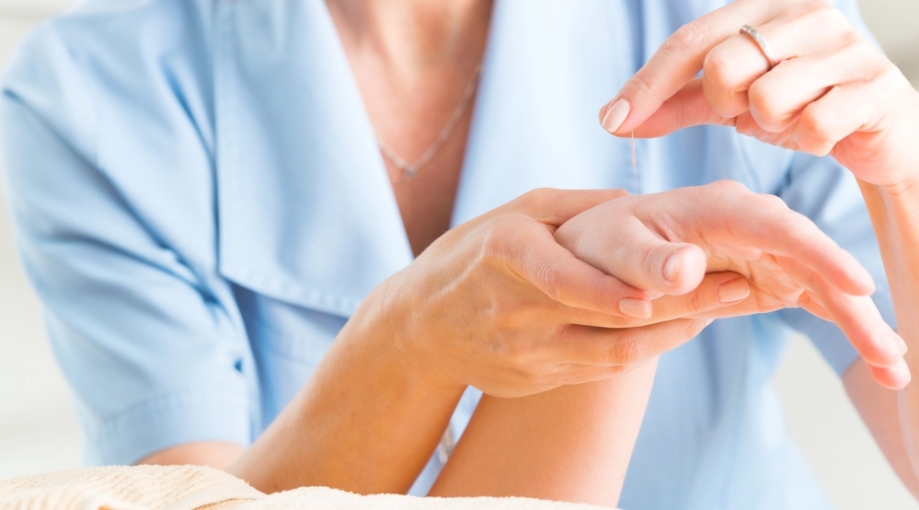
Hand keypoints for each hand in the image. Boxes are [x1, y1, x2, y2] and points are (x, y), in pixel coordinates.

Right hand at [370, 189, 750, 398]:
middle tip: (736, 284)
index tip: (681, 275)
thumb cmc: (473, 255)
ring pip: (612, 352)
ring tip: (721, 305)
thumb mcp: (513, 212)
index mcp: (504, 254)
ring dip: (672, 330)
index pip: (564, 276)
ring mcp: (523, 353)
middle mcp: (512, 308)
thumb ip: (575, 205)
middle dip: (678, 302)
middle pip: (605, 316)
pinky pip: (601, 369)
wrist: (421, 328)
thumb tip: (639, 202)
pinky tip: (679, 327)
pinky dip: (646, 349)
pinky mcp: (535, 381)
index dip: (620, 284)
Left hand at [555, 181, 909, 388]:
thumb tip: (688, 267)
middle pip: (814, 259)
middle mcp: (751, 224)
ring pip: (823, 284)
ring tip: (894, 369)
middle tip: (889, 354)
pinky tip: (876, 358)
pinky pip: (813, 299)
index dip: (818, 253)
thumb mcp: (613, 251)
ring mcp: (764, 250)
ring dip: (860, 323)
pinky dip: (843, 325)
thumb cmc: (601, 245)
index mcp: (716, 208)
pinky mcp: (767, 276)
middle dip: (855, 304)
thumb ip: (648, 262)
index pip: (775, 226)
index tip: (857, 286)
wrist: (596, 254)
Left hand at [599, 0, 918, 191]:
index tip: (611, 122)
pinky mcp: (877, 86)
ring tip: (794, 117)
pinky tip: (825, 133)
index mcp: (764, 6)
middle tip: (750, 109)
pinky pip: (815, 123)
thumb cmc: (795, 106)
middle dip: (725, 103)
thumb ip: (672, 104)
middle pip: (724, 65)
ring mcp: (846, 45)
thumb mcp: (727, 103)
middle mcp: (806, 14)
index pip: (690, 41)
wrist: (873, 135)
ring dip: (771, 124)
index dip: (647, 84)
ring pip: (768, 97)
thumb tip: (612, 120)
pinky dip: (810, 140)